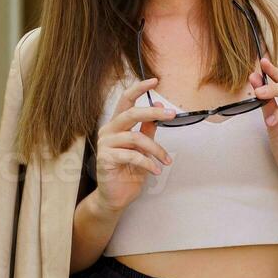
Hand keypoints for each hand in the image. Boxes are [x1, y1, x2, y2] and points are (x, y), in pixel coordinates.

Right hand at [93, 77, 176, 212]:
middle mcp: (109, 131)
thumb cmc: (128, 171)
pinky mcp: (106, 159)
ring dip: (156, 149)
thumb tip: (158, 105)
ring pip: (136, 138)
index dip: (139, 89)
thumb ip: (148, 128)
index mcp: (117, 124)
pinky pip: (132, 156)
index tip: (155, 80)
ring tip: (166, 161)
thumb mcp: (143, 148)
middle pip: (131, 113)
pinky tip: (156, 171)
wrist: (116, 196)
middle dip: (153, 112)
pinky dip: (148, 163)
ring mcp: (106, 145)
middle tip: (172, 114)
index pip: (126, 100)